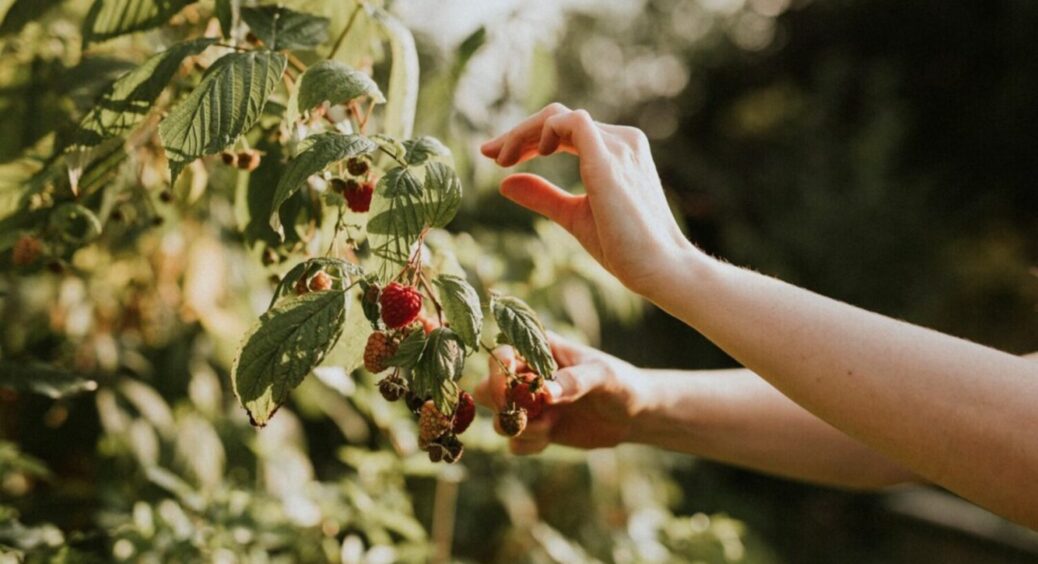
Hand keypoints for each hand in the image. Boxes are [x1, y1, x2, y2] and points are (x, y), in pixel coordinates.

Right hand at [474, 333, 646, 454]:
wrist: (634, 414)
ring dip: (519, 427)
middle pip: (488, 387)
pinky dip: (528, 444)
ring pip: (498, 417)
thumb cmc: (620, 382)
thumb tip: (545, 393)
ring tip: (549, 425)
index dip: (498, 372)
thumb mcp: (602, 376)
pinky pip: (515, 442)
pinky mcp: (537, 430)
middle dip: (500, 404)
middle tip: (525, 414)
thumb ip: (574, 381)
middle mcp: (528, 375)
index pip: (501, 354)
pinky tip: (552, 436)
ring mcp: (530, 405)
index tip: (512, 390)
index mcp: (539, 350)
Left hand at [480, 103, 697, 295]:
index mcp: (616, 152)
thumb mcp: (574, 216)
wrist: (659, 268)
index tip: (497, 158)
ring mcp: (619, 146)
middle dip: (519, 133)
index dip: (528, 138)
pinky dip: (544, 131)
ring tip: (501, 158)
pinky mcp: (610, 159)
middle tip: (488, 153)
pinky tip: (533, 155)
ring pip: (560, 115)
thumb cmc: (624, 248)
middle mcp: (621, 141)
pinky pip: (572, 122)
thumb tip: (504, 183)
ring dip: (524, 132)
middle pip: (559, 117)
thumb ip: (543, 196)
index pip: (566, 130)